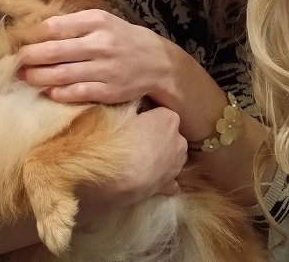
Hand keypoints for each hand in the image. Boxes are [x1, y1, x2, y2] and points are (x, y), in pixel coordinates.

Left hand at [17, 9, 175, 103]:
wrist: (158, 63)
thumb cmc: (123, 39)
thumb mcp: (103, 21)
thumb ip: (74, 24)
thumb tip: (37, 29)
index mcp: (96, 21)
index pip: (54, 26)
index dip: (32, 35)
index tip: (18, 40)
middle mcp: (100, 43)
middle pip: (53, 51)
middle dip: (29, 58)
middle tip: (15, 61)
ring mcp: (105, 69)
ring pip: (61, 74)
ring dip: (37, 77)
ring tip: (23, 77)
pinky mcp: (108, 90)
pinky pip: (76, 93)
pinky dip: (58, 92)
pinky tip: (47, 91)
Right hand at [76, 107, 186, 222]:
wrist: (110, 178)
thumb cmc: (113, 140)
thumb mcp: (116, 111)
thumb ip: (129, 105)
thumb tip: (132, 103)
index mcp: (168, 119)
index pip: (161, 111)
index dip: (147, 115)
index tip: (133, 120)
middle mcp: (178, 141)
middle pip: (169, 133)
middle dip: (156, 135)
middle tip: (133, 139)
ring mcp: (176, 166)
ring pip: (173, 156)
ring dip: (161, 156)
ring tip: (138, 160)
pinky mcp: (168, 186)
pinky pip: (171, 181)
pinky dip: (163, 178)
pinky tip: (151, 179)